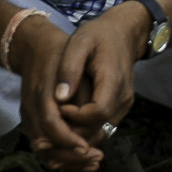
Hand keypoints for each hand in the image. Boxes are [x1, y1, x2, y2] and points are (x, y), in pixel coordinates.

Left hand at [12, 4, 143, 169]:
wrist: (123, 35)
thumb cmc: (98, 36)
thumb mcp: (79, 43)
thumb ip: (69, 69)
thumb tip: (59, 98)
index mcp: (113, 80)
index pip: (98, 112)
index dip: (76, 116)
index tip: (58, 107)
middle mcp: (123, 97)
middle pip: (99, 128)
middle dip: (72, 134)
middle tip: (47, 130)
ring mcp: (124, 104)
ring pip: (101, 131)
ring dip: (77, 136)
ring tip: (53, 131)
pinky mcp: (120, 107)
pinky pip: (102, 126)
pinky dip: (84, 130)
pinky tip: (65, 125)